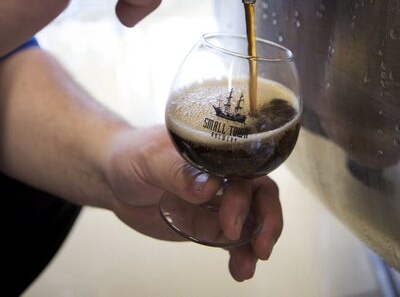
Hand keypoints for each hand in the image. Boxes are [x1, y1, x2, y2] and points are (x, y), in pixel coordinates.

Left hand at [105, 125, 282, 281]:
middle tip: (258, 245)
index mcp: (214, 149)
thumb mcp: (149, 159)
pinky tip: (239, 270)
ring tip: (248, 266)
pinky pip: (234, 239)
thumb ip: (178, 172)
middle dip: (266, 219)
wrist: (113, 177)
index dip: (250, 190)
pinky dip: (241, 255)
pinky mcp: (208, 222)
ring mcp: (217, 199)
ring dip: (257, 241)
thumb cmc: (131, 155)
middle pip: (260, 191)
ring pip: (253, 218)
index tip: (234, 219)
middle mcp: (222, 173)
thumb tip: (210, 187)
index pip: (246, 164)